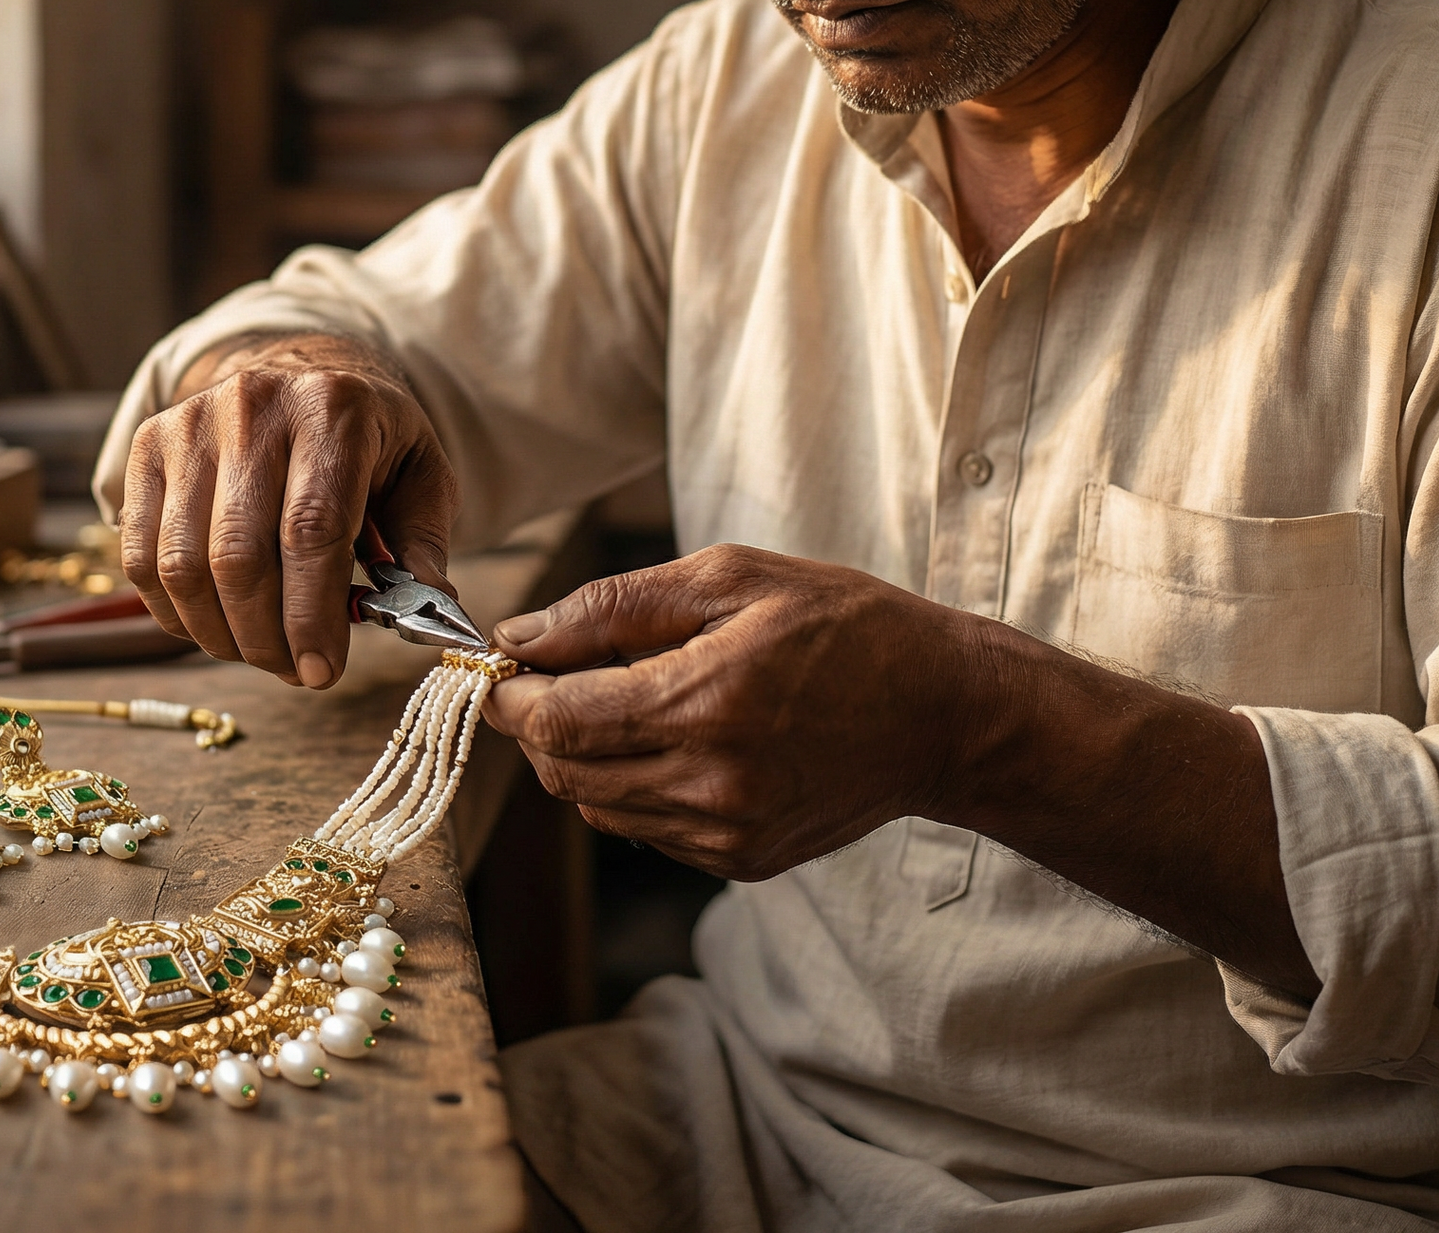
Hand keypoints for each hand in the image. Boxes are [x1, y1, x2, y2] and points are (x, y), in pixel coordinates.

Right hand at [119, 331, 458, 688]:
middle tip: (294, 671)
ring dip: (218, 634)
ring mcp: (190, 424)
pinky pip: (141, 556)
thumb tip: (428, 613)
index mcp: (333, 408)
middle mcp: (253, 407)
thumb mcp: (420, 473)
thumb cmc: (367, 439)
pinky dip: (174, 612)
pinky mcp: (148, 447)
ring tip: (258, 651)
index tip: (321, 671)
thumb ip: (424, 542)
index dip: (312, 613)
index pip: (310, 528)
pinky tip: (214, 625)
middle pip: (238, 555)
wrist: (302, 373)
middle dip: (265, 637)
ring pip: (182, 564)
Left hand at [486, 541, 1316, 998]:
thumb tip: (522, 635)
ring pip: (597, 808)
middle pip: (564, 773)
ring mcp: (726, 834)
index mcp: (704, 703)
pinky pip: (645, 829)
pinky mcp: (741, 860)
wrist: (943, 712)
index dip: (507, 697)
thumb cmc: (843, 624)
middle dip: (537, 725)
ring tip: (622, 696)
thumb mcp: (733, 578)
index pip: (555, 723)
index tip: (496, 666)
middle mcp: (709, 784)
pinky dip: (631, 784)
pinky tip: (672, 737)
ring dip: (582, 755)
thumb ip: (616, 606)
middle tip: (554, 673)